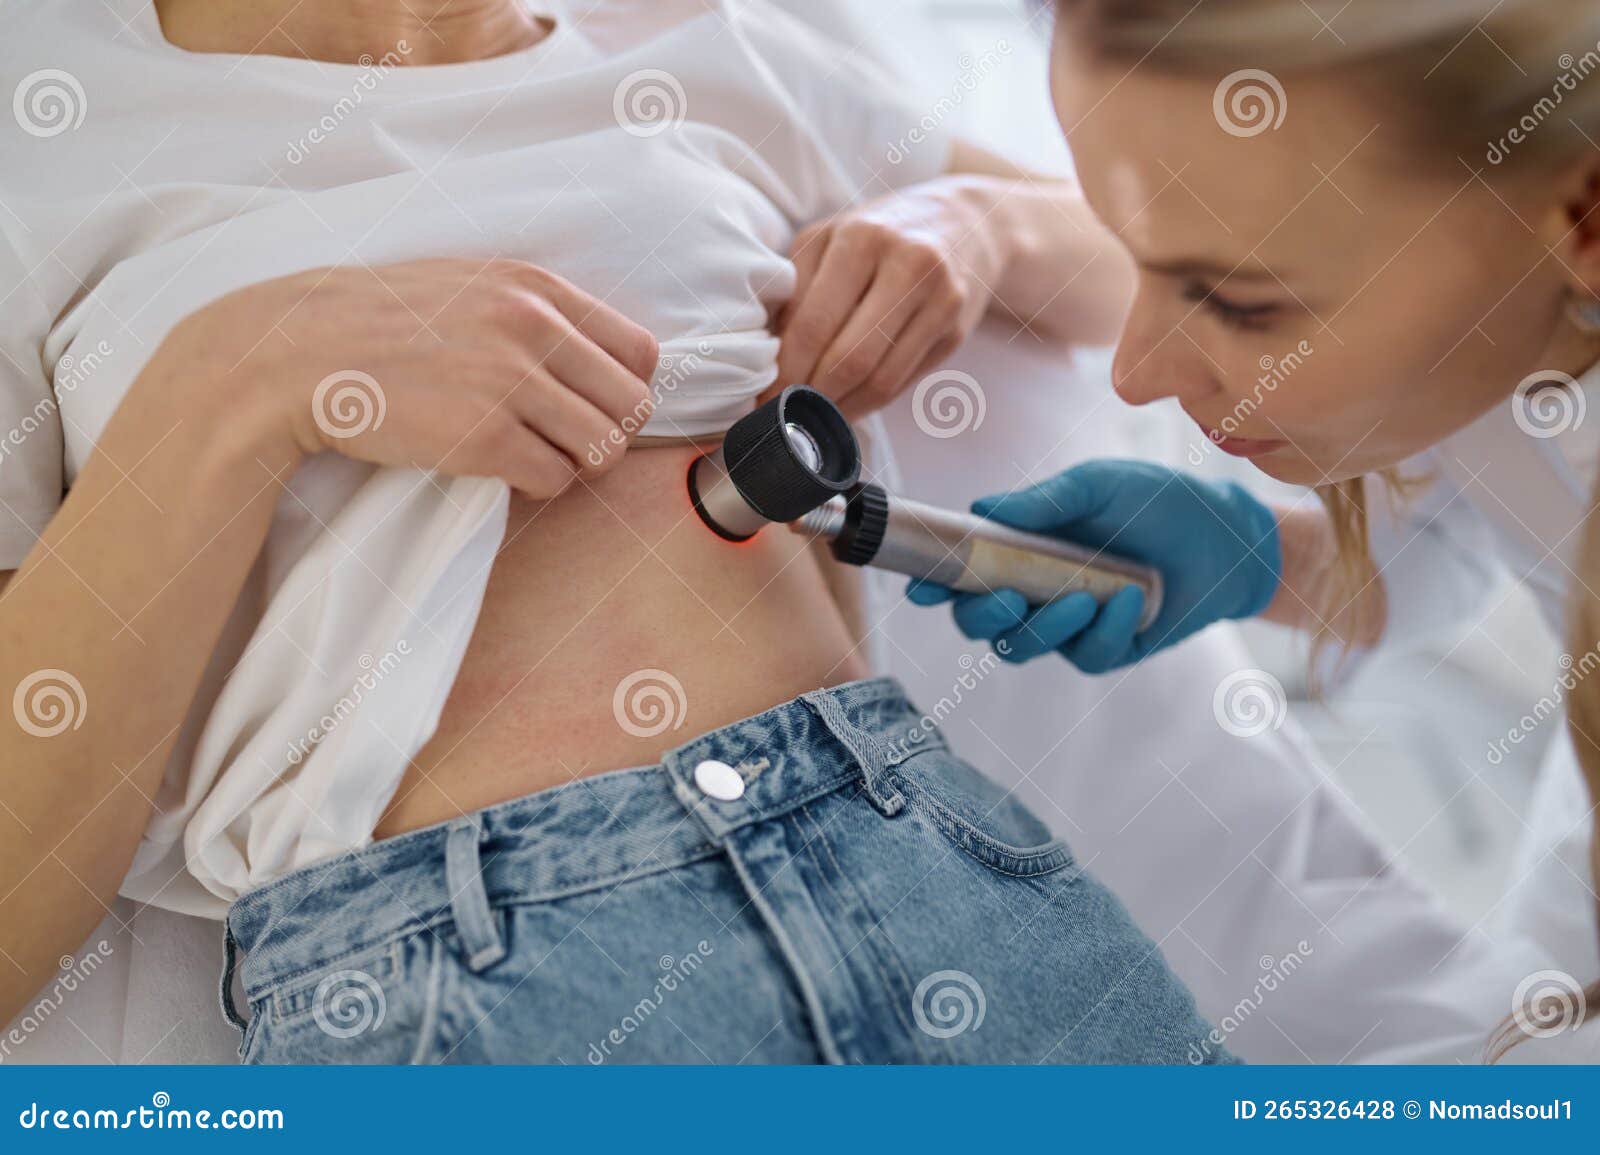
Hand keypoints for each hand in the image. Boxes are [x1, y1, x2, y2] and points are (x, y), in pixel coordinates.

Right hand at [177, 259, 658, 498]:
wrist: (295, 355)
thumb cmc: (377, 322)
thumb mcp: (465, 283)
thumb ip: (530, 309)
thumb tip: (591, 355)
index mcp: (534, 288)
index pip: (640, 351)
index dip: (623, 386)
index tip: (590, 402)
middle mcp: (534, 328)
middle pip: (633, 406)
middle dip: (606, 431)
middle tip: (563, 440)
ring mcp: (512, 383)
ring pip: (604, 449)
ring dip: (574, 462)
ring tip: (530, 453)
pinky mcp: (487, 438)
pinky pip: (556, 480)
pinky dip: (536, 485)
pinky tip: (499, 468)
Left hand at [770, 178, 1003, 417]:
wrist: (965, 222)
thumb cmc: (879, 235)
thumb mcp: (830, 240)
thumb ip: (796, 290)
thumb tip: (763, 359)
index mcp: (861, 237)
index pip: (814, 323)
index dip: (785, 370)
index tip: (761, 399)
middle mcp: (907, 263)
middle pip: (850, 357)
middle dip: (811, 395)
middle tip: (786, 416)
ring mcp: (940, 297)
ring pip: (880, 378)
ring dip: (841, 407)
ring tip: (813, 417)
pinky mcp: (956, 328)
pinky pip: (903, 380)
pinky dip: (870, 402)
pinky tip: (848, 404)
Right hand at [906, 460, 1281, 672]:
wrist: (1226, 534)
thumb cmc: (1154, 500)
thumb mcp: (1097, 485)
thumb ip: (1042, 501)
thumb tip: (981, 507)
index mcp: (1016, 547)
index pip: (959, 572)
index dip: (932, 584)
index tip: (922, 589)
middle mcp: (1031, 589)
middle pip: (976, 623)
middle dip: (982, 616)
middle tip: (1007, 598)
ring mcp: (1065, 625)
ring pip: (1021, 649)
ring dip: (1045, 629)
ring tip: (1084, 598)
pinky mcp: (1104, 649)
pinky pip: (1085, 656)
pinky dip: (1104, 631)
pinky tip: (1129, 601)